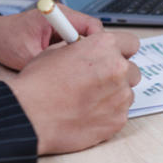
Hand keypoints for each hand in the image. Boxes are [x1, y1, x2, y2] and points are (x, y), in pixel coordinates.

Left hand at [0, 5, 103, 69]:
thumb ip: (52, 61)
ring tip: (66, 65)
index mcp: (57, 15)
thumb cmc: (4, 42)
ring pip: (84, 38)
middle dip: (88, 51)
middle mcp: (63, 15)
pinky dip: (71, 54)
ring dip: (79, 53)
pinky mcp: (59, 30)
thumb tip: (73, 72)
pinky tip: (60, 63)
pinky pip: (75, 42)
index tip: (90, 61)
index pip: (92, 26)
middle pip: (91, 32)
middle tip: (79, 68)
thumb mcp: (28, 56)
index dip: (96, 44)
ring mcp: (62, 22)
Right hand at [6, 32, 141, 154]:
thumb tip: (92, 50)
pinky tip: (87, 114)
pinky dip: (108, 113)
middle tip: (99, 82)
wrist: (29, 115)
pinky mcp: (119, 119)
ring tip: (88, 101)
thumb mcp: (57, 51)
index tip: (114, 58)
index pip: (131, 43)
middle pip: (133, 70)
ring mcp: (121, 95)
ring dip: (114, 95)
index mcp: (104, 46)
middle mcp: (118, 68)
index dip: (121, 52)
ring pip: (128, 93)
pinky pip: (121, 113)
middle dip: (119, 75)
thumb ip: (84, 49)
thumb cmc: (38, 84)